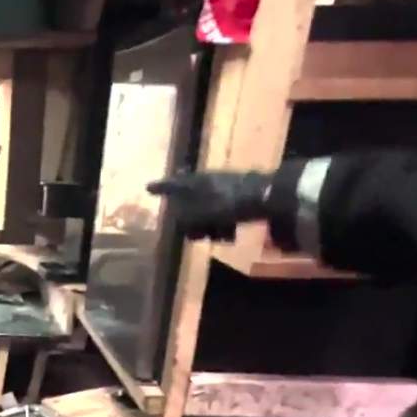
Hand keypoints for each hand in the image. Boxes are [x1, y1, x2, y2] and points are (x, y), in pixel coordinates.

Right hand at [146, 171, 270, 240]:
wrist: (268, 196)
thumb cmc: (231, 203)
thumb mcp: (204, 213)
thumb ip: (186, 216)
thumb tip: (174, 218)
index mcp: (197, 181)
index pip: (173, 183)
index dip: (161, 187)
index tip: (148, 188)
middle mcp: (208, 181)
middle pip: (190, 198)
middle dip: (188, 216)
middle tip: (192, 232)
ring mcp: (224, 187)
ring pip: (206, 206)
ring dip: (205, 222)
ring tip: (212, 235)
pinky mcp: (239, 195)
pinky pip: (221, 209)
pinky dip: (220, 221)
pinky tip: (228, 232)